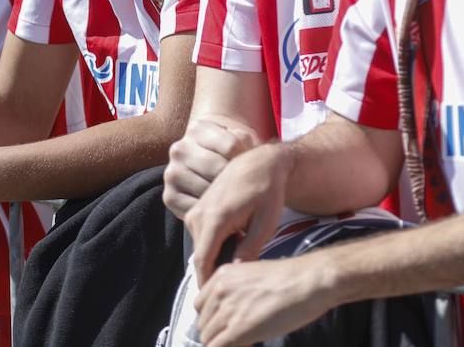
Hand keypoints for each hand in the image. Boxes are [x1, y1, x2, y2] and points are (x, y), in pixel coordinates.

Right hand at [163, 117, 261, 218]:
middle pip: (218, 169)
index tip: (254, 168)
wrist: (210, 167)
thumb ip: (247, 144)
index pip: (231, 146)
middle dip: (236, 181)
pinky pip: (195, 209)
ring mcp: (172, 173)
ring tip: (236, 200)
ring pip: (206, 190)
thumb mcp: (242, 140)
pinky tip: (220, 209)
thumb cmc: (232, 153)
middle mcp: (180, 149)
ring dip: (224, 199)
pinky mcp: (169, 196)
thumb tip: (248, 157)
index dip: (247, 160)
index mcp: (198, 129)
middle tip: (248, 189)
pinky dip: (210, 213)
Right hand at [185, 143, 292, 284]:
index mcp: (215, 218)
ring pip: (202, 248)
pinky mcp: (197, 210)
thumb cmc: (268, 191)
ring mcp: (195, 211)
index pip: (203, 261)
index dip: (209, 283)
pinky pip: (202, 238)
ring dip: (218, 258)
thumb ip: (249, 250)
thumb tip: (236, 275)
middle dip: (216, 273)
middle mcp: (199, 214)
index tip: (220, 300)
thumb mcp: (266, 223)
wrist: (259, 163)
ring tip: (243, 258)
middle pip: (202, 257)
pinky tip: (237, 243)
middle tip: (240, 282)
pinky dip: (216, 246)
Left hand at [195, 252, 337, 346]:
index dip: (214, 319)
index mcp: (222, 275)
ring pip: (208, 339)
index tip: (228, 325)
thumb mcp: (252, 275)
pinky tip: (249, 346)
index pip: (201, 305)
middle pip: (203, 324)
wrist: (308, 282)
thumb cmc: (290, 279)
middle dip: (219, 333)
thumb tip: (231, 313)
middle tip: (239, 336)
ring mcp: (228, 311)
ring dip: (224, 343)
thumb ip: (235, 291)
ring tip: (246, 342)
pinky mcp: (239, 330)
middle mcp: (220, 291)